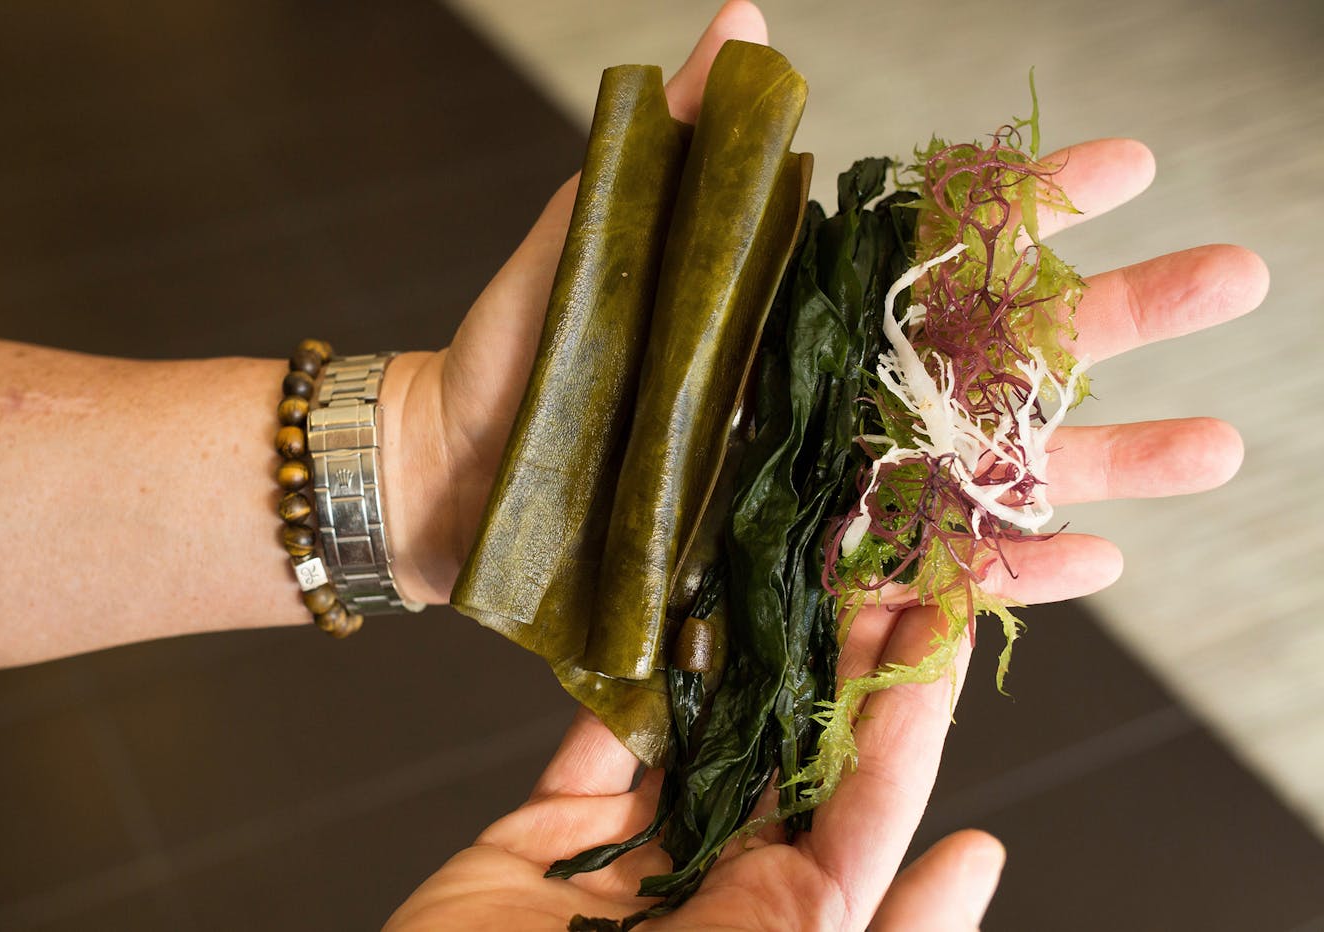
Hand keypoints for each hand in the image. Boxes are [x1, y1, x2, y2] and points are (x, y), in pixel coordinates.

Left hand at [377, 0, 1266, 923]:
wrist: (462, 478)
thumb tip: (743, 21)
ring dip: (1107, 459)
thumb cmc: (525, 352)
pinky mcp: (802, 563)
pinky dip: (1006, 572)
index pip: (937, 242)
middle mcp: (832, 389)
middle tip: (1237, 280)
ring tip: (1219, 451)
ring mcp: (827, 479)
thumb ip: (676, 144)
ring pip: (987, 471)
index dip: (1032, 202)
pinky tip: (1098, 559)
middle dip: (1121, 317)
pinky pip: (920, 571)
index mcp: (797, 301)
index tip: (1128, 166)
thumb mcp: (593, 237)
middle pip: (999, 354)